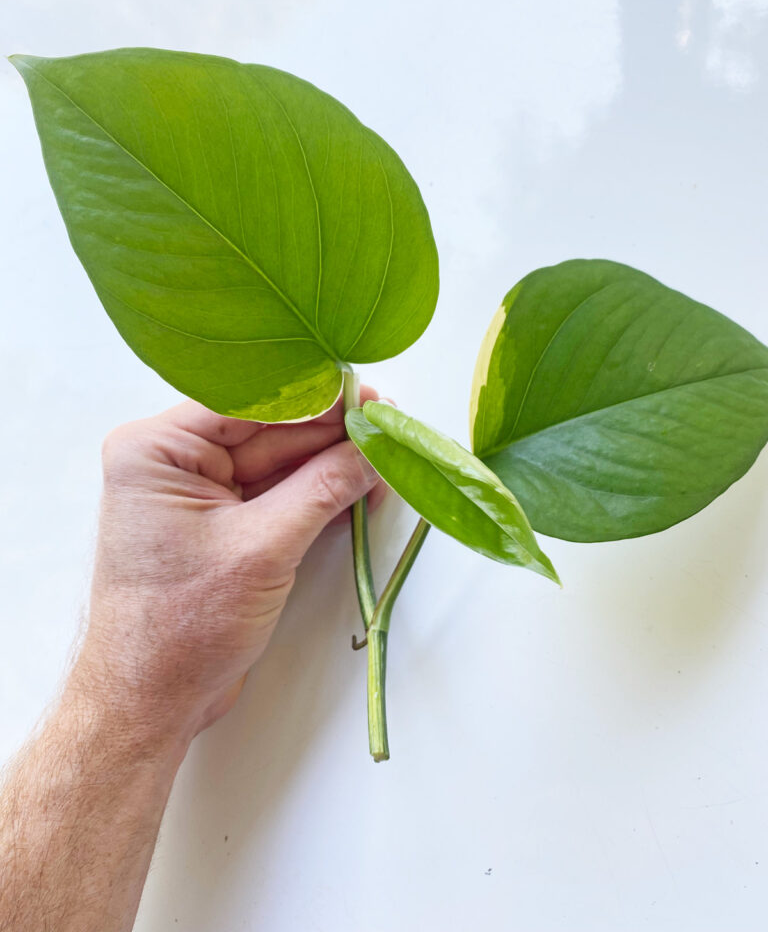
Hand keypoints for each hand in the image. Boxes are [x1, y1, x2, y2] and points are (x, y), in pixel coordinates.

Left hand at [74, 389, 383, 744]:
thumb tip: (372, 444)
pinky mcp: (222, 528)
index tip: (362, 392)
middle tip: (385, 422)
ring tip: (384, 452)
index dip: (310, 397)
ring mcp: (199, 497)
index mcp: (158, 450)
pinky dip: (318, 494)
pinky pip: (276, 496)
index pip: (246, 403)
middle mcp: (174, 463)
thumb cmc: (182, 625)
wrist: (152, 702)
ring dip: (330, 464)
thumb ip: (323, 488)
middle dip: (328, 432)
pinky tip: (360, 485)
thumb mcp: (262, 548)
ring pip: (277, 464)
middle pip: (266, 430)